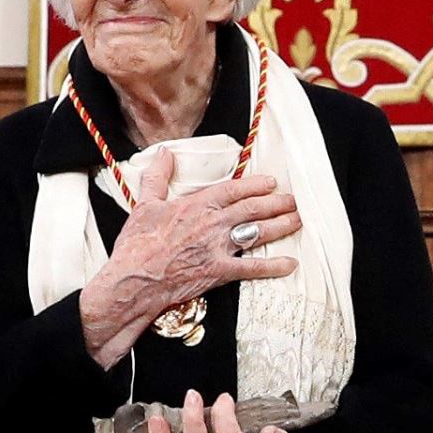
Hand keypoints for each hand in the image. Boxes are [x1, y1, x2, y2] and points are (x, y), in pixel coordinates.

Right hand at [78, 148, 302, 366]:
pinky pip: (253, 268)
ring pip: (258, 233)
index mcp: (197, 205)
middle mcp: (213, 224)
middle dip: (276, 203)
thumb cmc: (137, 244)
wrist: (135, 279)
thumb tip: (163, 153)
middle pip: (253, 209)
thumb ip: (158, 176)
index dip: (255, 185)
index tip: (271, 182)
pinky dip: (273, 266)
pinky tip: (290, 264)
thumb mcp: (144, 204)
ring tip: (297, 221)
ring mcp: (219, 248)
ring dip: (281, 226)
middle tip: (293, 200)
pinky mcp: (220, 272)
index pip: (234, 189)